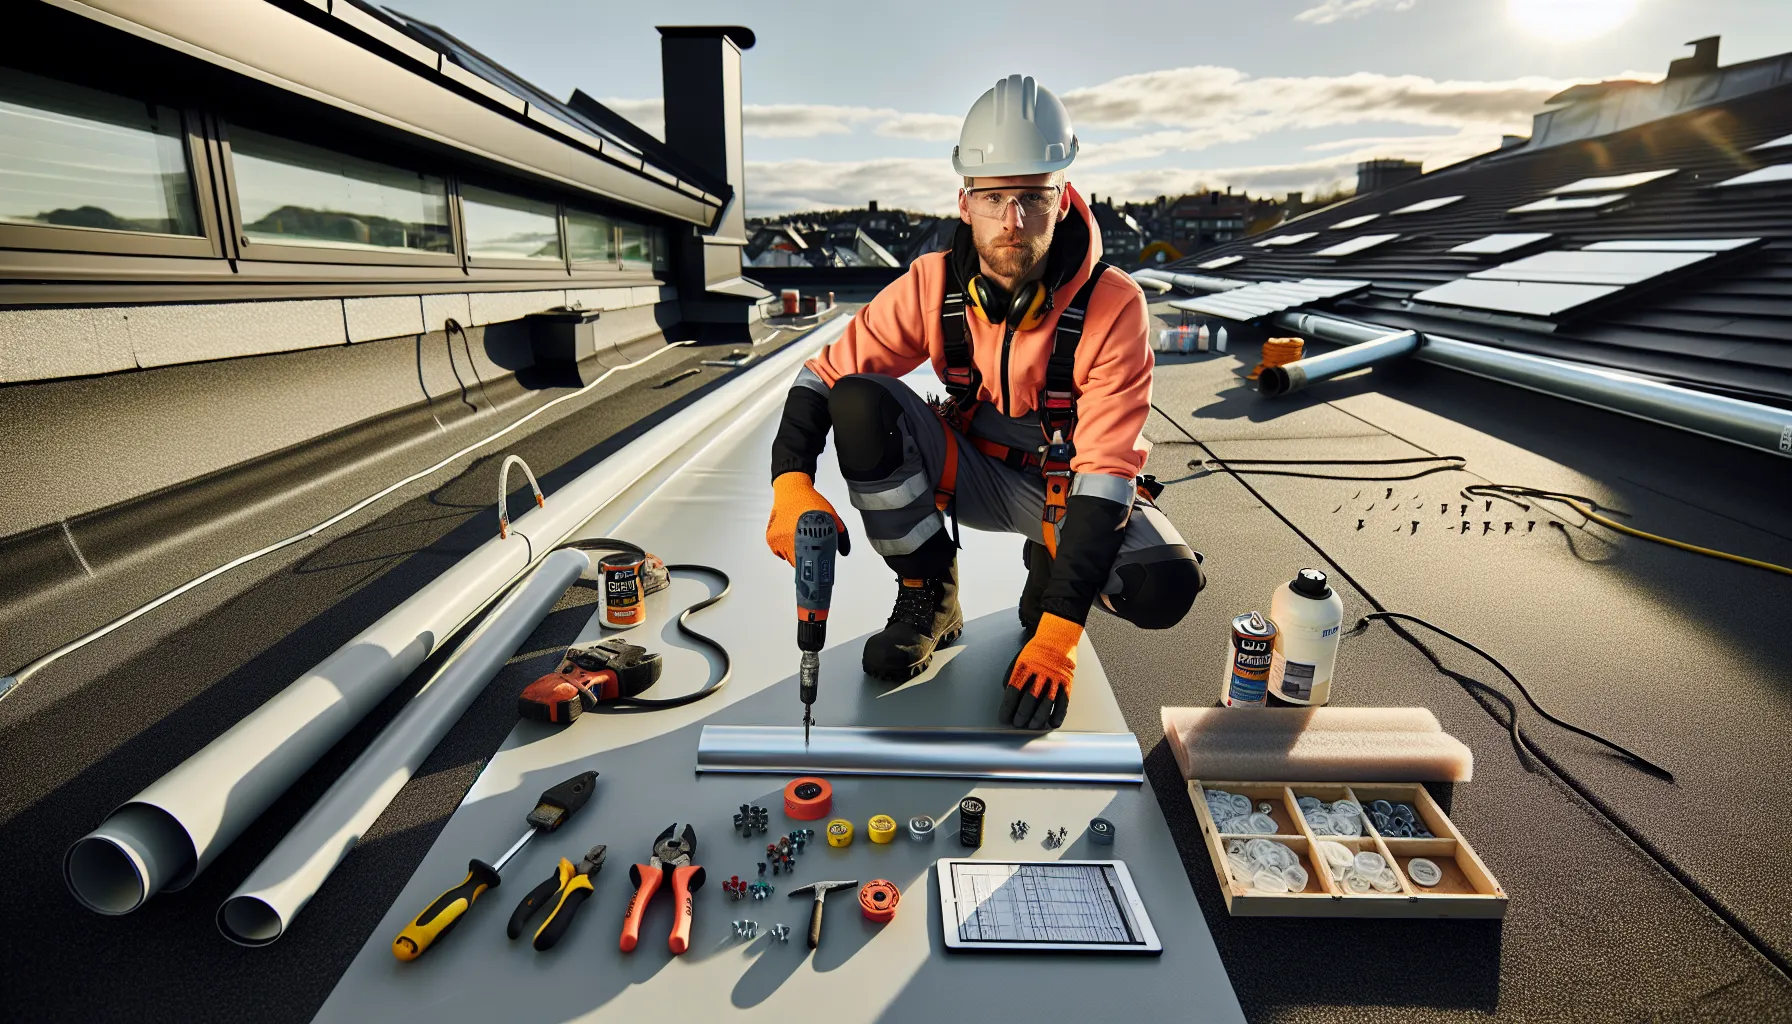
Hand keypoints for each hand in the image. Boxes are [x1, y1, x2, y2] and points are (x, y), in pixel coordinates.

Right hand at [765, 472, 851, 564]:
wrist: (791, 490)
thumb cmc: (811, 501)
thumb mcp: (830, 515)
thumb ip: (840, 534)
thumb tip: (844, 552)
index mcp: (805, 533)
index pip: (808, 561)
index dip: (813, 566)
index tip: (817, 568)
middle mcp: (789, 537)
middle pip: (798, 562)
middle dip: (806, 559)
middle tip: (812, 550)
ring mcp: (778, 539)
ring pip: (788, 558)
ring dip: (796, 554)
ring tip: (801, 539)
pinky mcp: (771, 538)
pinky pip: (779, 552)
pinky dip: (785, 549)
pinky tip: (792, 537)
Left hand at [999, 613, 1079, 729]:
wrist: (1058, 638)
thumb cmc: (1036, 650)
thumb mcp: (1019, 660)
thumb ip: (1012, 677)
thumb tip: (1007, 695)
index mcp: (1024, 668)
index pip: (1013, 693)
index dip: (1007, 708)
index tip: (1004, 718)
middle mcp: (1039, 674)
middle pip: (1028, 701)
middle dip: (1021, 716)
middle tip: (1017, 724)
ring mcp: (1054, 679)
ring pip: (1045, 705)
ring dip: (1037, 719)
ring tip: (1031, 726)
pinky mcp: (1066, 682)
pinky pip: (1063, 703)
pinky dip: (1057, 715)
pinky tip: (1051, 723)